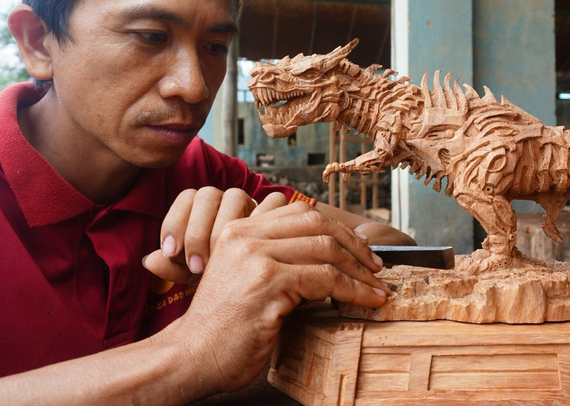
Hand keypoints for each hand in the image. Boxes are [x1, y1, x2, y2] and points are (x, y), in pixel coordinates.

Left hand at [143, 187, 263, 284]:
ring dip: (223, 228)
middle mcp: (225, 200)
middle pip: (207, 195)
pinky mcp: (274, 211)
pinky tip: (251, 252)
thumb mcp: (191, 276)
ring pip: (234, 196)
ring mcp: (251, 204)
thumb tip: (149, 260)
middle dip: (197, 230)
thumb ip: (170, 267)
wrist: (253, 284)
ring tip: (220, 262)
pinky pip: (269, 202)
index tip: (172, 252)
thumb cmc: (219, 277)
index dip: (175, 222)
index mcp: (202, 207)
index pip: (186, 198)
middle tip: (195, 265)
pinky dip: (258, 222)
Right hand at [167, 199, 388, 391]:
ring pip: (327, 250)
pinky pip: (326, 279)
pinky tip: (368, 301)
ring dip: (361, 271)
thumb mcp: (245, 277)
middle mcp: (245, 236)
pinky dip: (355, 290)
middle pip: (318, 224)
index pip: (301, 212)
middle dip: (355, 245)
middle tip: (376, 267)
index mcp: (239, 229)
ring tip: (378, 288)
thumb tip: (327, 252)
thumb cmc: (223, 326)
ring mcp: (255, 257)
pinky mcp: (268, 284)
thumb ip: (274, 256)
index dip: (337, 229)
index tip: (358, 250)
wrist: (191, 357)